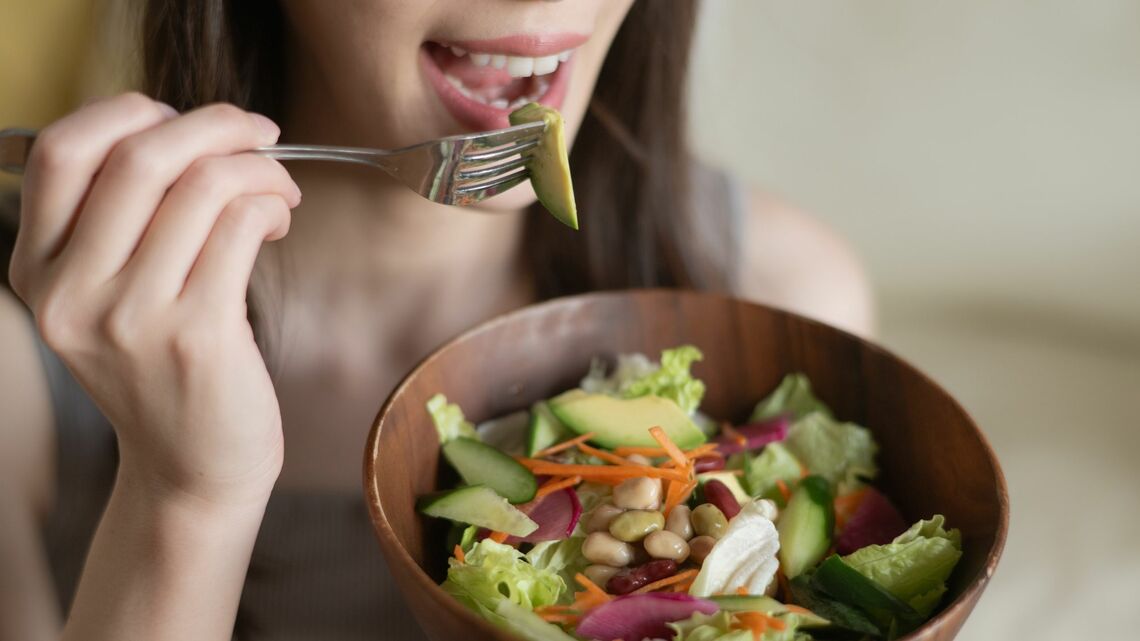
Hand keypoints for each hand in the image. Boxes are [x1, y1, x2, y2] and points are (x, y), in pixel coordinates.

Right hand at [9, 93, 300, 506]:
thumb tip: (183, 131)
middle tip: (259, 134)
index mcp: (38, 272)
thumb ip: (118, 223)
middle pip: (139, 156)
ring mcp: (131, 316)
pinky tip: (279, 222)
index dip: (128, 112)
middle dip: (215, 125)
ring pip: (200, 184)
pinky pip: (239, 225)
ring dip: (258, 167)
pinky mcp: (197, 334)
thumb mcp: (108, 300)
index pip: (62, 151)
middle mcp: (71, 293)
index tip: (181, 119)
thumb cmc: (166, 372)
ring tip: (278, 190)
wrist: (193, 467)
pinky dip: (271, 204)